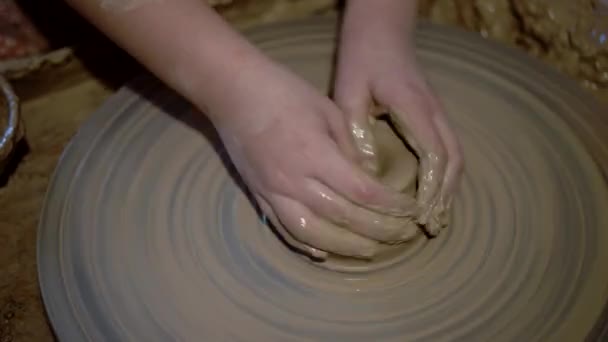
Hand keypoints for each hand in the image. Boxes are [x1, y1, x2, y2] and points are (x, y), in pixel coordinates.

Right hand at [208, 59, 420, 258]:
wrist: (232, 91)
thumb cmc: (283, 92)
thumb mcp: (327, 110)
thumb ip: (348, 147)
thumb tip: (367, 177)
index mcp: (316, 154)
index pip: (362, 191)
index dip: (390, 206)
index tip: (410, 210)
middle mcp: (295, 180)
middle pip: (343, 217)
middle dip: (378, 230)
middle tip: (402, 236)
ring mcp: (273, 192)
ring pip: (312, 233)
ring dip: (344, 247)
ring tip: (369, 251)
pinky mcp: (258, 195)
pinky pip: (283, 229)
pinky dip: (305, 245)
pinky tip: (324, 252)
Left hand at [334, 16, 463, 234]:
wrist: (381, 32)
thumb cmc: (362, 61)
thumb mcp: (349, 92)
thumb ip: (356, 130)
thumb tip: (367, 172)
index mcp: (414, 107)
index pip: (434, 154)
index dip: (432, 188)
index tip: (422, 214)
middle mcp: (433, 112)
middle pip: (454, 159)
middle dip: (445, 195)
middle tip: (431, 225)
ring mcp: (437, 113)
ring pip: (455, 156)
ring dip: (448, 188)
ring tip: (435, 218)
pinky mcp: (433, 115)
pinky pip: (448, 150)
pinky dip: (445, 176)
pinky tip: (433, 194)